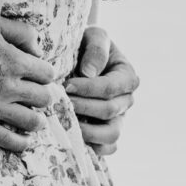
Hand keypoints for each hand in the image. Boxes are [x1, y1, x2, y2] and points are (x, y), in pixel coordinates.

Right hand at [0, 16, 56, 153]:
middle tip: (34, 97)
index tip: (38, 77)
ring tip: (34, 120)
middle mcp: (7, 86)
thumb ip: (21, 32)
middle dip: (41, 97)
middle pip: (43, 98)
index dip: (44, 75)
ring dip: (36, 121)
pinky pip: (8, 140)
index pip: (47, 74)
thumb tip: (39, 52)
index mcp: (13, 61)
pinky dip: (21, 143)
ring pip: (32, 122)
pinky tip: (24, 139)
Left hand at [64, 26, 138, 153]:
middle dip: (82, 107)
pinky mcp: (106, 133)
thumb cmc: (85, 44)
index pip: (110, 88)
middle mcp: (126, 100)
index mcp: (127, 76)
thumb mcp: (93, 36)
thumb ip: (96, 49)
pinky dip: (91, 147)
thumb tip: (89, 73)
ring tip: (65, 120)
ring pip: (111, 135)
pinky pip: (106, 149)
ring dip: (86, 130)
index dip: (88, 89)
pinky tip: (71, 135)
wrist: (77, 56)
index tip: (66, 85)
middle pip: (108, 111)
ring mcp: (118, 119)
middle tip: (59, 101)